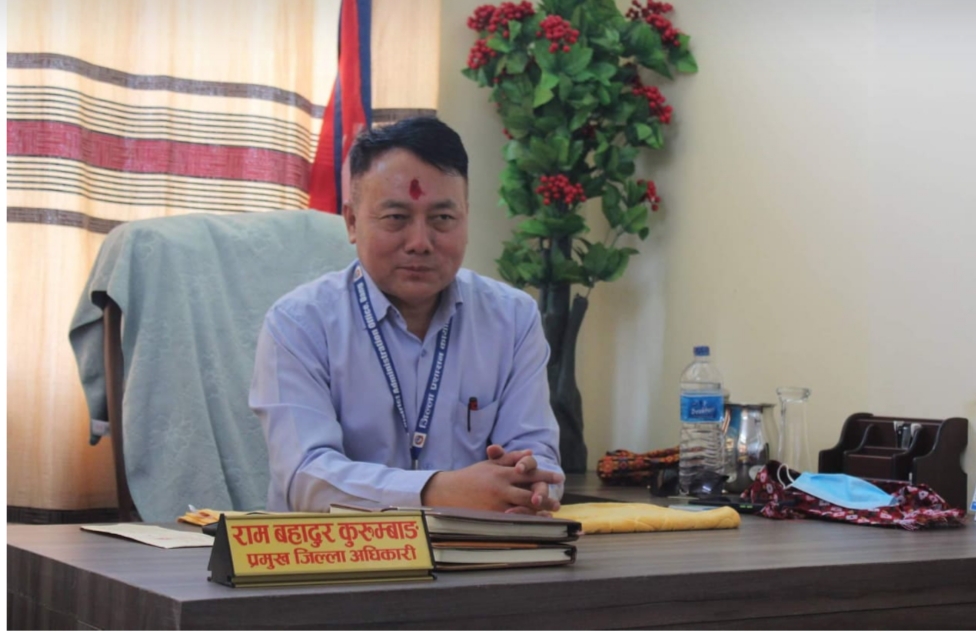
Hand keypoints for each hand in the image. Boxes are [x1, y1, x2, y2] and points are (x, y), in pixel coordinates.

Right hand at [421, 444, 563, 512]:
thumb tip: (530, 453)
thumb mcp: (490, 463)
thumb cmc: (471, 476)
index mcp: (501, 472)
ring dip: (539, 511)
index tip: (559, 477)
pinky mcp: (491, 516)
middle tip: (558, 501)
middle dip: (546, 496)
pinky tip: (534, 524)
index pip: (528, 472)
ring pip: (523, 507)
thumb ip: (510, 457)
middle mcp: (501, 486)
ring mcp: (496, 502)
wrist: (447, 491)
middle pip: (529, 491)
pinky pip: (512, 519)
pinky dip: (525, 521)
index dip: (545, 475)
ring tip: (550, 514)